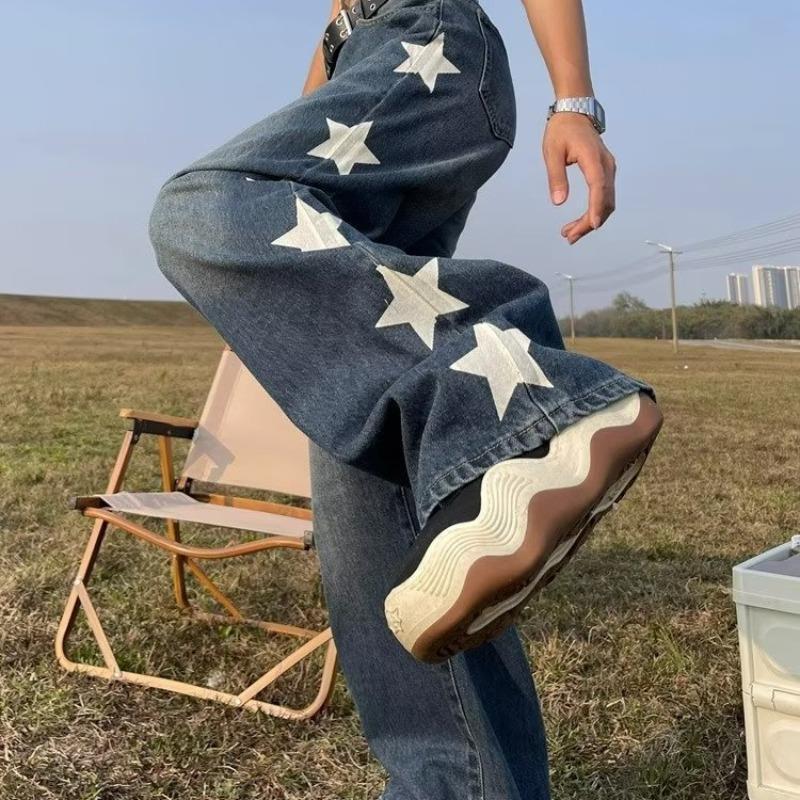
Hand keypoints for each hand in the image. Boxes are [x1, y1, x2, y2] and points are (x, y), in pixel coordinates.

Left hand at [542, 112, 615, 244]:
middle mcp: (606, 165)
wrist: (575, 112)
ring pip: (607, 202)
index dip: (596, 207)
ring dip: (591, 220)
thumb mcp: (552, 152)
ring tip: (570, 234)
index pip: (598, 186)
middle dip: (589, 222)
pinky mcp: (606, 173)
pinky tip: (580, 222)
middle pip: (605, 200)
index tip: (593, 225)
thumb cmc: (561, 131)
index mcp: (593, 158)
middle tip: (568, 237)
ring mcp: (609, 169)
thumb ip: (556, 177)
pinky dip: (595, 211)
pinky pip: (604, 197)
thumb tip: (558, 202)